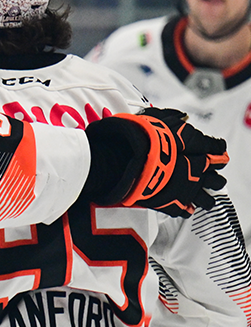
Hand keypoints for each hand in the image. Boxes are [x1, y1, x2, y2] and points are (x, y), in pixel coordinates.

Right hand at [84, 108, 227, 216]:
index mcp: (180, 142)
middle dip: (215, 170)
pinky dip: (186, 208)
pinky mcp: (164, 199)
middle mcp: (183, 162)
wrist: (106, 161)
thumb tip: (182, 118)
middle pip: (209, 168)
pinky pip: (181, 206)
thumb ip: (167, 117)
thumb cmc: (121, 138)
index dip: (216, 147)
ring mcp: (175, 182)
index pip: (208, 144)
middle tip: (219, 172)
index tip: (219, 149)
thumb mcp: (145, 119)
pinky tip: (189, 209)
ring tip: (210, 198)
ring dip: (207, 194)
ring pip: (201, 190)